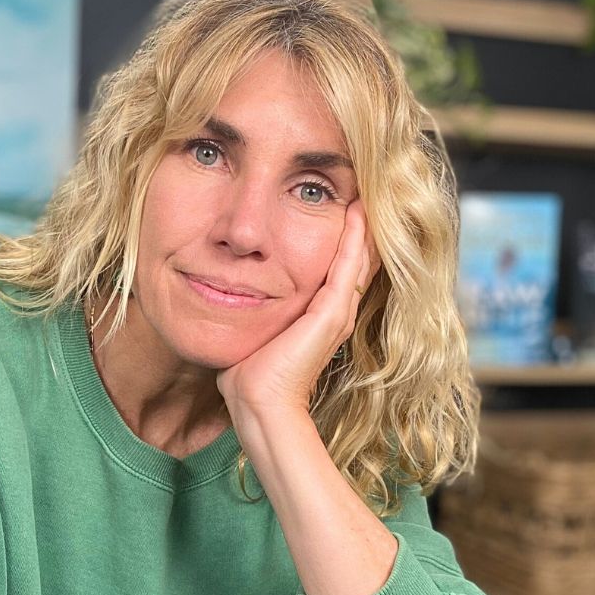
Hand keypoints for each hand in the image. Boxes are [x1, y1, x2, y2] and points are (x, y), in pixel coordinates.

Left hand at [216, 200, 376, 420]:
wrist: (259, 404)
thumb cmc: (249, 378)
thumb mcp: (254, 332)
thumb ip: (253, 312)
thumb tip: (228, 295)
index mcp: (320, 317)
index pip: (339, 269)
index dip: (344, 239)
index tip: (341, 206)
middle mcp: (336, 313)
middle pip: (357, 259)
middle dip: (359, 226)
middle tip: (362, 191)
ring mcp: (337, 312)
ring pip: (360, 257)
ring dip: (363, 224)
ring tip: (365, 192)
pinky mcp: (332, 312)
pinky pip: (349, 264)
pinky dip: (356, 235)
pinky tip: (357, 209)